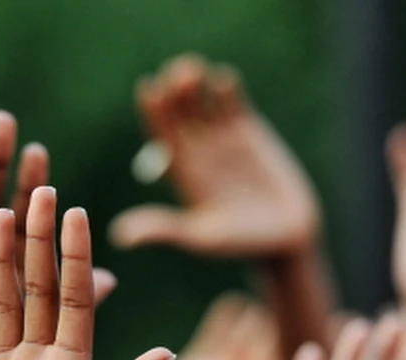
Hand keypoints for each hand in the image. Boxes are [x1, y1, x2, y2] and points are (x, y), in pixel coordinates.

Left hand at [110, 54, 319, 255]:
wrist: (285, 238)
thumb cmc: (241, 245)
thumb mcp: (201, 236)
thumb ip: (165, 229)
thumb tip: (119, 237)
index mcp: (181, 170)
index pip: (160, 132)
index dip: (153, 110)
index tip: (149, 90)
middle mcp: (198, 150)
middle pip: (177, 109)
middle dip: (173, 90)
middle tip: (176, 76)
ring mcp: (222, 138)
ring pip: (201, 99)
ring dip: (194, 81)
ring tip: (193, 69)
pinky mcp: (249, 131)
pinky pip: (232, 101)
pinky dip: (226, 86)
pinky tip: (222, 80)